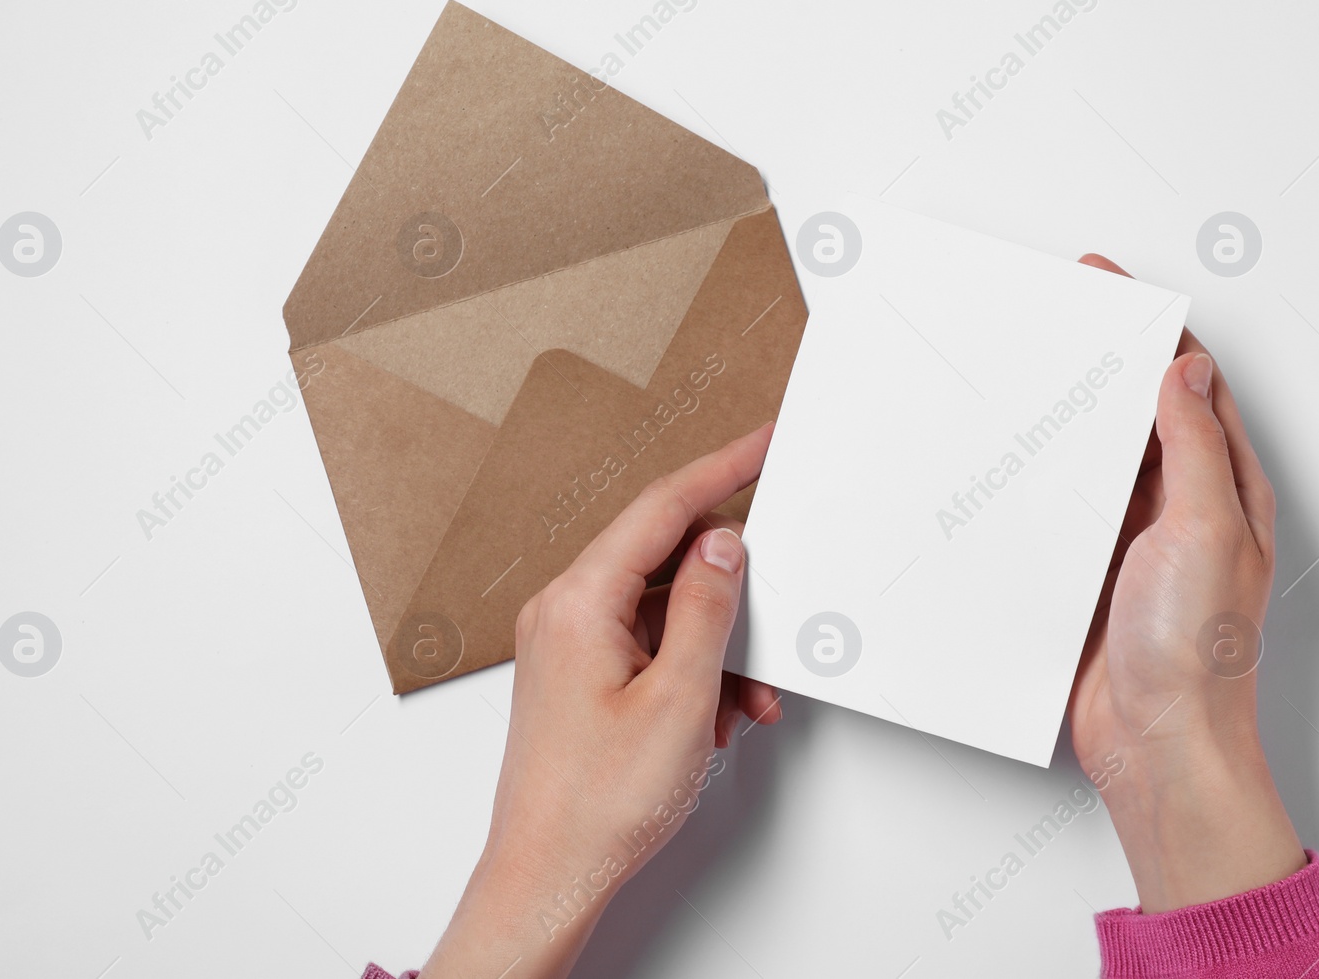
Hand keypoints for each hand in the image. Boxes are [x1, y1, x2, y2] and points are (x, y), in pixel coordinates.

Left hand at [422, 423, 783, 978]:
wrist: (548, 876)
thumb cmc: (596, 804)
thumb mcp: (679, 698)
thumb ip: (707, 609)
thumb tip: (724, 546)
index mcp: (579, 602)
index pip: (661, 507)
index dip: (722, 468)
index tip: (762, 441)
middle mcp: (564, 612)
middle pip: (665, 558)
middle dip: (730, 592)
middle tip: (770, 617)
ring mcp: (568, 644)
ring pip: (663, 609)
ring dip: (715, 645)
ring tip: (743, 699)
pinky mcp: (578, 675)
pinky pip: (647, 644)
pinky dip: (690, 669)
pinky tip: (716, 713)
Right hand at [1069, 254, 1304, 912]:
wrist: (1154, 743)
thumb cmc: (1196, 653)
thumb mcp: (1204, 530)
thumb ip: (1195, 447)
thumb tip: (1184, 372)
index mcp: (1223, 485)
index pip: (1188, 384)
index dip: (1148, 330)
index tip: (1103, 289)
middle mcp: (1178, 506)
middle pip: (1135, 413)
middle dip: (1095, 364)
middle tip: (1048, 320)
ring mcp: (1130, 539)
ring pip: (1091, 458)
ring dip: (1060, 420)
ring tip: (1019, 376)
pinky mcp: (1087, 571)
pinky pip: (1059, 510)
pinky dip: (1034, 480)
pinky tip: (1005, 464)